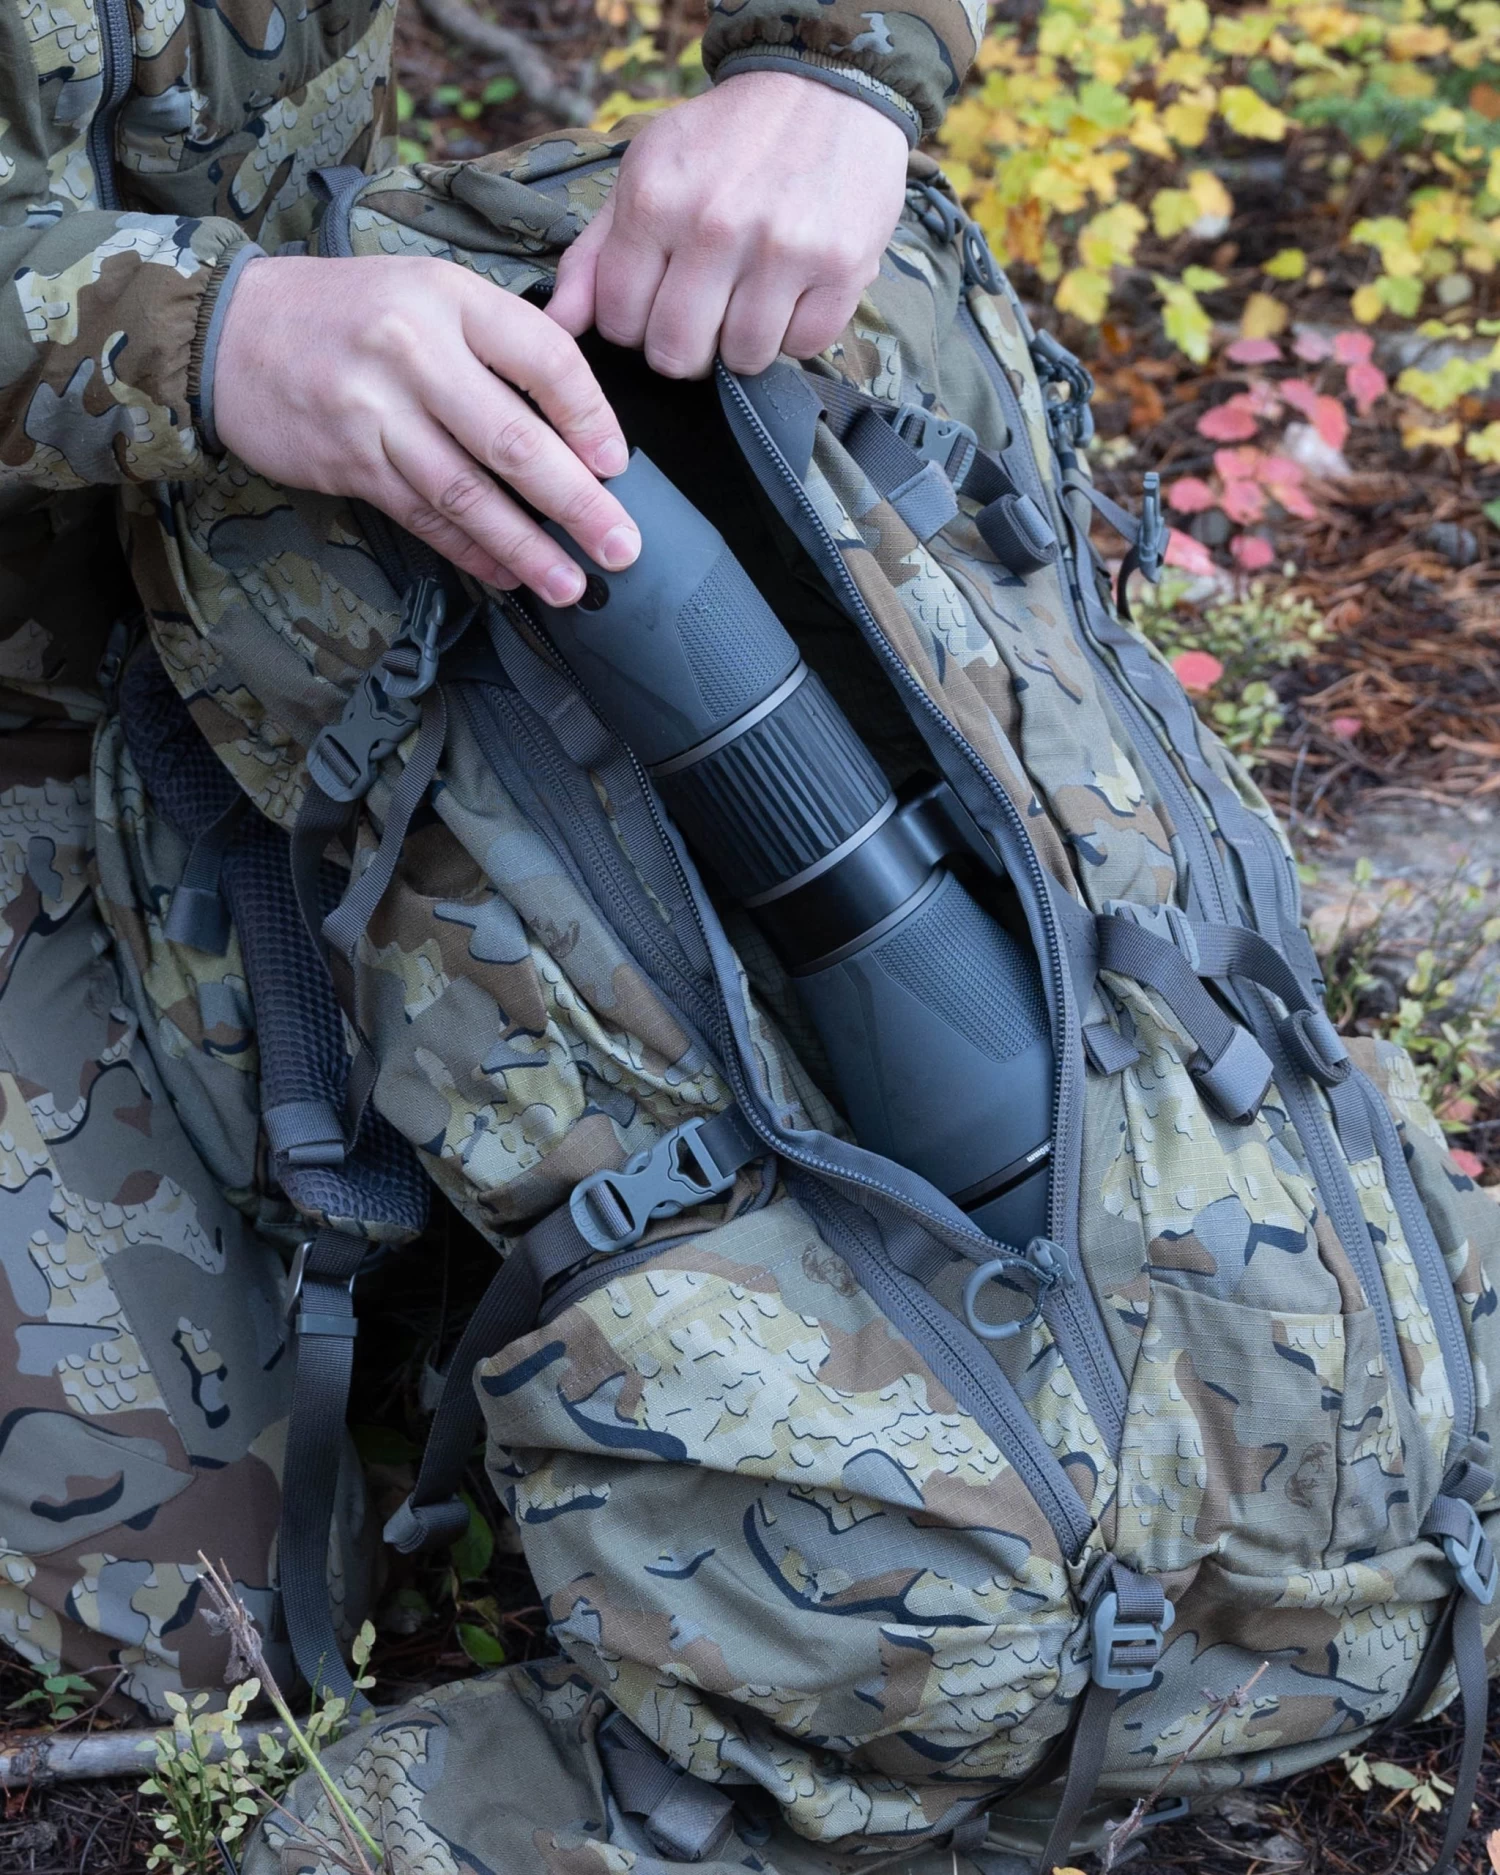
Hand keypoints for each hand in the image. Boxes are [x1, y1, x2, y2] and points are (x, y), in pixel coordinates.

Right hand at [213, 255, 639, 599]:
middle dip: (577, 503)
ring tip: (570, 583)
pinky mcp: (349, 461)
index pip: (544, 359)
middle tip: (619, 546)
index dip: (591, 418)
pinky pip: (424, 516)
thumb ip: (499, 340)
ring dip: (525, 547)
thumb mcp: (427, 292)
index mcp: (448, 298)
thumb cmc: (348, 313)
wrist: (230, 330)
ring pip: (468, 493)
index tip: (618, 466)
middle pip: (514, 441)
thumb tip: (580, 417)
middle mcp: (414, 352)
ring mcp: (377, 412)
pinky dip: (469, 551)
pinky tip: (505, 575)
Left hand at [548, 71, 909, 378]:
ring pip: (742, 359)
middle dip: (686, 347)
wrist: (825, 88)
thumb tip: (559, 323)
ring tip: (751, 298)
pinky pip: (803, 347)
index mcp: (655, 200)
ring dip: (743, 343)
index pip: (621, 323)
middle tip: (704, 314)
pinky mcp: (841, 267)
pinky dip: (796, 333)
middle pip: (678, 354)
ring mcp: (783, 248)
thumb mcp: (645, 174)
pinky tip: (793, 292)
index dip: (635, 328)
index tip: (657, 304)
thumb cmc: (726, 140)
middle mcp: (716, 225)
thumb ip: (595, 254)